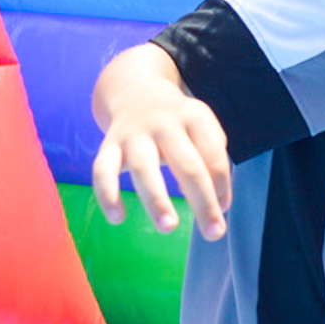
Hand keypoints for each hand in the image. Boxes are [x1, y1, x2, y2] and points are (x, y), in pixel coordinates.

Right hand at [92, 46, 231, 240]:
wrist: (135, 90)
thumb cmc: (178, 124)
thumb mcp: (202, 129)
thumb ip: (213, 161)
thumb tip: (218, 205)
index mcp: (195, 117)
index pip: (214, 155)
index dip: (221, 186)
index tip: (222, 210)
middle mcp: (165, 123)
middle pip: (187, 164)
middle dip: (202, 200)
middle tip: (214, 233)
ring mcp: (134, 133)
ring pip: (144, 167)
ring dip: (157, 199)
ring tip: (169, 227)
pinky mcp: (109, 144)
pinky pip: (102, 170)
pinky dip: (107, 195)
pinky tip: (117, 218)